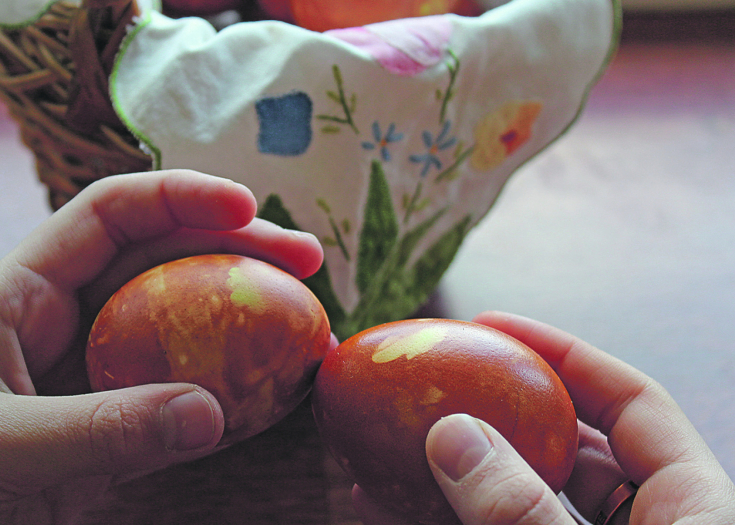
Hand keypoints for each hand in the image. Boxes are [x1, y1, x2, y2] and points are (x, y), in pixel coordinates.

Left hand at [0, 170, 323, 524]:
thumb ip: (97, 431)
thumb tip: (213, 412)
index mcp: (20, 295)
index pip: (108, 217)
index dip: (179, 197)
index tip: (247, 207)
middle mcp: (63, 329)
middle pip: (162, 266)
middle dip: (235, 254)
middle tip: (309, 265)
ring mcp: (88, 387)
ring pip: (178, 336)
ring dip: (241, 328)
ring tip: (306, 330)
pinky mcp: (102, 444)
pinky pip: (173, 410)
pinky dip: (223, 402)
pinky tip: (268, 400)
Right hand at [353, 311, 734, 524]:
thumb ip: (526, 509)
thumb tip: (453, 434)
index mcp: (692, 507)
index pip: (632, 400)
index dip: (565, 352)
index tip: (494, 325)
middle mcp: (645, 524)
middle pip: (566, 443)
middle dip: (493, 411)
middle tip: (432, 381)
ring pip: (517, 498)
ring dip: (448, 475)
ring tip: (384, 449)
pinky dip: (437, 520)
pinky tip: (382, 507)